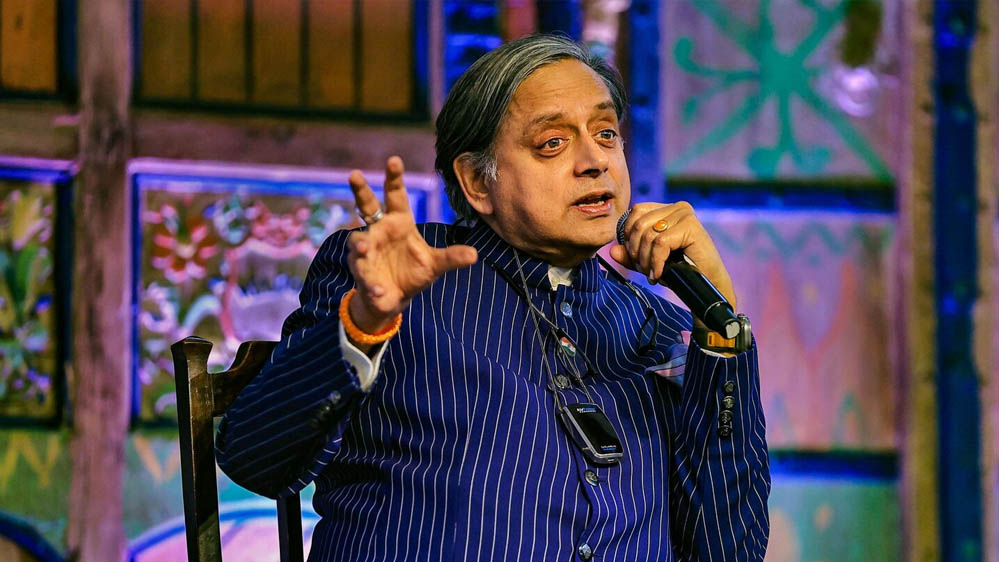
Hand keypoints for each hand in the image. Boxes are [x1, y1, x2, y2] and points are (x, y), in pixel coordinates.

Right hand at [346, 156, 477, 338]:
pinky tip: (378, 290)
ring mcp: (366, 250)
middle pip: (366, 205)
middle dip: (360, 189)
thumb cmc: (413, 271)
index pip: (395, 195)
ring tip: (365, 250)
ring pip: (359, 241)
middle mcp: (379, 231)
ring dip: (361, 245)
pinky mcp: (361, 272)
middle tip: (355, 174)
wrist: (395, 296)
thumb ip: (451, 257)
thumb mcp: (435, 264)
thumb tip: (474, 255)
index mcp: (399, 222)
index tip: (394, 160)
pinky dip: (371, 284)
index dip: (394, 177)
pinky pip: (364, 275)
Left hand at [608, 201, 736, 311]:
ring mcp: (685, 215)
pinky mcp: (691, 226)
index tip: (634, 258)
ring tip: (651, 273)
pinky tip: (659, 274)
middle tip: (644, 269)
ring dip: (645, 259)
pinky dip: (656, 262)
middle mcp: (677, 207)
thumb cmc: (680, 271)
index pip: (635, 213)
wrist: (708, 285)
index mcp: (666, 209)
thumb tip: (612, 250)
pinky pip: (660, 243)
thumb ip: (630, 255)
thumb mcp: (649, 261)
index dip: (628, 236)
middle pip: (638, 224)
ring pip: (648, 235)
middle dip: (635, 251)